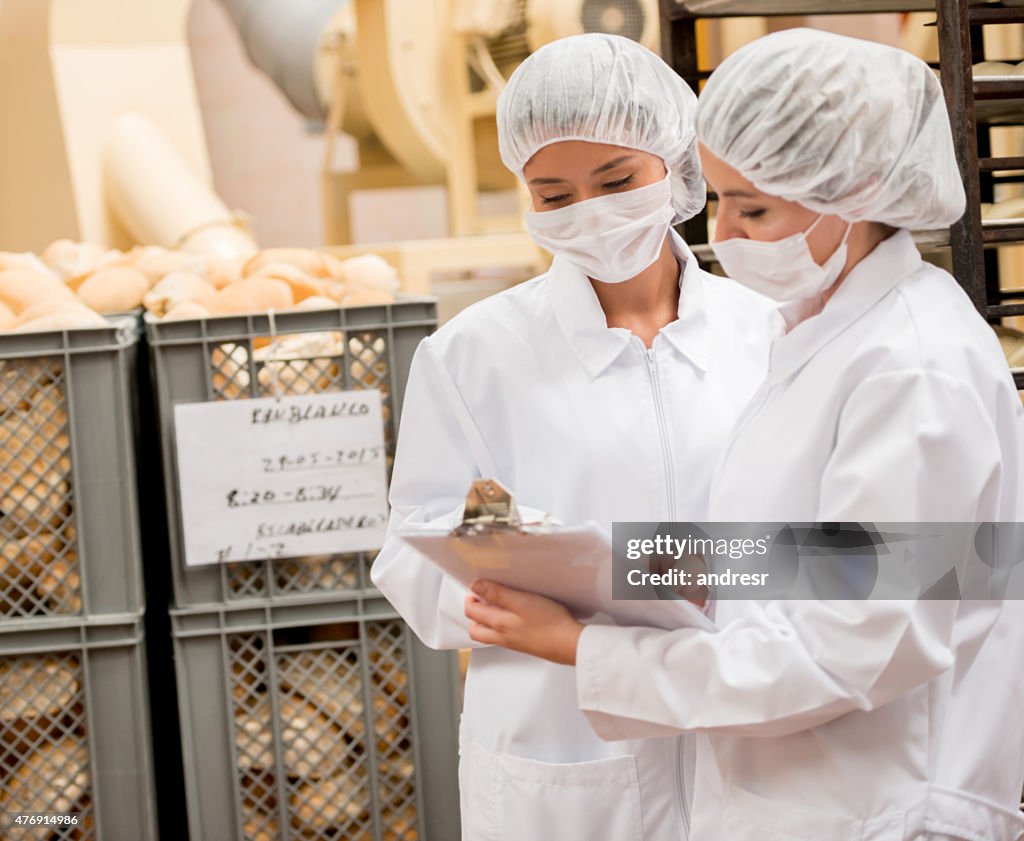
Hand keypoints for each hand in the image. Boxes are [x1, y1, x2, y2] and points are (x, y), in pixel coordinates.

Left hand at [465, 580, 583, 665]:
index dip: (472, 595)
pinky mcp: (523, 644)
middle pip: (475, 627)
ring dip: (486, 620)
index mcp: (497, 624)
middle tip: (483, 595)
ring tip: (496, 604)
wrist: (569, 644)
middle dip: (474, 610)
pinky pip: (502, 636)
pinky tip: (513, 616)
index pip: (471, 611)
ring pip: (488, 633)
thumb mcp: (521, 601)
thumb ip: (497, 593)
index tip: (480, 584)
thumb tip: (476, 586)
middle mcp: (501, 636)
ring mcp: (512, 642)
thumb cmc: (549, 623)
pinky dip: (500, 626)